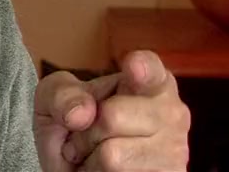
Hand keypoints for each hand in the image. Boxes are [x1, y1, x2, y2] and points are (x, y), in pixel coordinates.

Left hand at [33, 50, 189, 171]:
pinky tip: (106, 171)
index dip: (140, 67)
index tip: (132, 67)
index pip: (150, 68)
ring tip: (97, 155)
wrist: (73, 164)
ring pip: (112, 155)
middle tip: (86, 135)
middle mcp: (172, 112)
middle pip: (112, 116)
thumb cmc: (72, 124)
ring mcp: (174, 149)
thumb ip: (61, 95)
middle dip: (85, 131)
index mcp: (150, 80)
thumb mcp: (54, 98)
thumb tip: (82, 113)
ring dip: (91, 160)